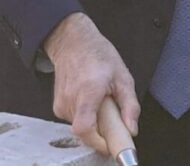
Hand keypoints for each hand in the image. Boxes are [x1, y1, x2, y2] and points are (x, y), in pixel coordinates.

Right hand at [43, 13, 138, 154]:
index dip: (98, 142)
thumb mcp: (123, 77)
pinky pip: (75, 121)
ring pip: (81, 127)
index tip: (110, 145)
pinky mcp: (57, 107)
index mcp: (88, 91)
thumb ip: (130, 106)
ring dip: (95, 122)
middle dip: (102, 131)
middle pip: (86, 132)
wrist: (74, 43)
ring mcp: (61, 104)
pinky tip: (91, 101)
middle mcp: (71, 99)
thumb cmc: (98, 56)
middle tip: (112, 117)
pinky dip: (87, 117)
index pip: (85, 128)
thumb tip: (132, 128)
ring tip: (101, 103)